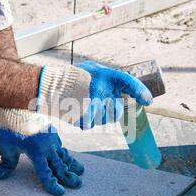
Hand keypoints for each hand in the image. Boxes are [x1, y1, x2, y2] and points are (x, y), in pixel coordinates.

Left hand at [0, 109, 83, 195]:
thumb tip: (0, 177)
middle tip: (78, 184)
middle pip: (60, 165)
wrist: (17, 104)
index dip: (53, 185)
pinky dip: (64, 153)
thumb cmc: (10, 125)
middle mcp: (47, 147)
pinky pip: (60, 145)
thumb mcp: (7, 146)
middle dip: (69, 176)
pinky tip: (66, 156)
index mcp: (37, 152)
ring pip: (63, 155)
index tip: (60, 192)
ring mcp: (52, 138)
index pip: (46, 173)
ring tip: (81, 171)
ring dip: (72, 164)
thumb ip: (7, 163)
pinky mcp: (52, 131)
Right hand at [37, 62, 152, 129]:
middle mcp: (102, 90)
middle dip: (111, 112)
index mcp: (104, 75)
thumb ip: (107, 79)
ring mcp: (93, 105)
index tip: (147, 101)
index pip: (129, 82)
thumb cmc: (70, 78)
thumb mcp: (91, 70)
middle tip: (100, 105)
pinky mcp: (84, 117)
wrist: (48, 86)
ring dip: (97, 117)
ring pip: (103, 120)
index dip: (140, 92)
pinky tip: (76, 111)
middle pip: (116, 112)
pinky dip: (85, 121)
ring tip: (83, 105)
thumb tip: (124, 89)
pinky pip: (90, 125)